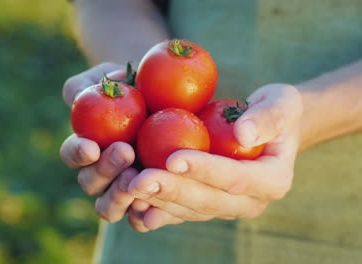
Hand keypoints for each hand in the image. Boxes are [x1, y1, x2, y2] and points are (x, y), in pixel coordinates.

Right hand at [60, 62, 138, 222]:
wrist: (171, 100)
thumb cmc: (135, 86)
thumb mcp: (110, 79)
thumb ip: (85, 87)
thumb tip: (74, 96)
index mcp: (87, 147)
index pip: (72, 154)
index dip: (77, 154)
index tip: (92, 147)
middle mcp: (102, 173)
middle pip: (90, 184)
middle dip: (104, 171)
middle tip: (125, 153)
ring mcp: (125, 190)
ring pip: (109, 207)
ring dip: (119, 196)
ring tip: (138, 179)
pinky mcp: (149, 201)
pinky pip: (140, 220)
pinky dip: (142, 218)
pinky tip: (154, 207)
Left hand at [96, 83, 302, 231]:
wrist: (264, 128)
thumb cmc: (275, 110)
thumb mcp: (281, 103)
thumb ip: (268, 117)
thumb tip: (243, 134)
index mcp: (273, 180)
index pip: (235, 178)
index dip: (204, 170)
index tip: (172, 158)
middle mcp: (250, 202)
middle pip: (207, 201)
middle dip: (172, 191)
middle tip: (139, 181)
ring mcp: (226, 208)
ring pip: (189, 211)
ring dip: (157, 201)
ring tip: (128, 189)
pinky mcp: (206, 207)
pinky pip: (180, 212)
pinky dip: (156, 209)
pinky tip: (131, 205)